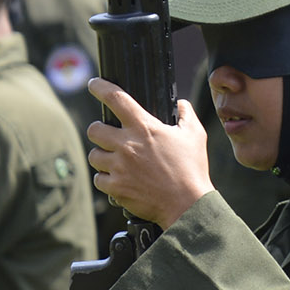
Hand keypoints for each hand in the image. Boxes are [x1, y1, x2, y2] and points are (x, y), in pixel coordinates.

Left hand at [84, 78, 214, 228]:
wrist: (187, 204)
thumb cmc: (192, 169)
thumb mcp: (195, 135)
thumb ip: (186, 113)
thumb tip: (180, 104)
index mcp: (144, 127)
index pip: (115, 98)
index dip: (100, 87)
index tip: (94, 84)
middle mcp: (127, 145)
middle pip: (94, 129)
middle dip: (99, 130)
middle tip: (108, 135)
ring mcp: (119, 167)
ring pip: (94, 155)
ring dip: (101, 156)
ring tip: (113, 160)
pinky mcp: (116, 188)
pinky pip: (99, 179)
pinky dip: (106, 179)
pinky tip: (117, 179)